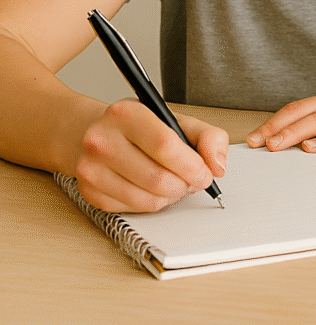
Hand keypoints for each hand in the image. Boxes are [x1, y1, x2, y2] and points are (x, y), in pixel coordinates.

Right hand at [72, 99, 228, 212]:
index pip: (165, 145)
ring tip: (175, 183)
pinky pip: (133, 210)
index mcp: (126, 114)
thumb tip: (218, 166)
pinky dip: (153, 204)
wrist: (91, 132)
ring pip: (148, 199)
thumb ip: (206, 136)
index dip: (192, 165)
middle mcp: (102, 140)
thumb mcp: (173, 119)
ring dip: (171, 197)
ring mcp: (91, 169)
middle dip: (184, 185)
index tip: (205, 173)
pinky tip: (154, 189)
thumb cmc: (137, 126)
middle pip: (158, 178)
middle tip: (192, 180)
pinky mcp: (89, 192)